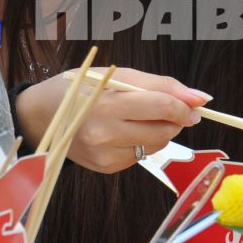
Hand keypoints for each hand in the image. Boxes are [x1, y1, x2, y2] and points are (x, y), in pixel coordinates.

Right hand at [16, 69, 207, 173]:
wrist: (42, 115)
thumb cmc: (82, 87)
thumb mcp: (117, 75)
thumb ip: (160, 85)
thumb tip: (201, 98)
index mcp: (106, 104)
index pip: (161, 107)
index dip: (183, 105)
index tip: (194, 103)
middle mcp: (104, 134)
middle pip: (164, 130)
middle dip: (174, 119)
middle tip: (166, 107)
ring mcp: (105, 156)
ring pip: (156, 145)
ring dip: (159, 130)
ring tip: (137, 116)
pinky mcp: (106, 168)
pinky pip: (141, 154)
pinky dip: (141, 141)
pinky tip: (122, 130)